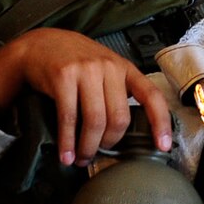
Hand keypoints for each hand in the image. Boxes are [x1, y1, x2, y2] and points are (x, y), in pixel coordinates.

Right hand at [0, 29, 173, 165]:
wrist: (41, 44)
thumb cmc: (76, 63)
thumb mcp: (104, 71)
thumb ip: (116, 93)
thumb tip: (124, 134)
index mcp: (125, 69)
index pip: (152, 96)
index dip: (161, 122)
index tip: (163, 146)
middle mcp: (109, 67)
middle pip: (119, 118)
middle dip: (109, 143)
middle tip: (98, 154)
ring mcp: (86, 70)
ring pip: (96, 120)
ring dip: (88, 147)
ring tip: (80, 159)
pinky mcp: (63, 76)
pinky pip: (69, 118)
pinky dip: (67, 142)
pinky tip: (66, 154)